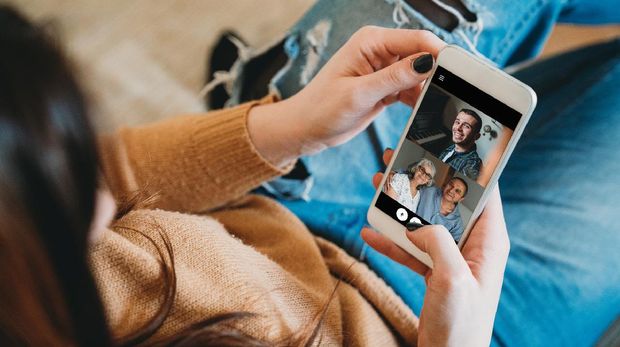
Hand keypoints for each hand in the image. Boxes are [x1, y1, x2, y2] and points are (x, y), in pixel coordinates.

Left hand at [248, 27, 444, 166]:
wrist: (305, 129)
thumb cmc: (321, 108)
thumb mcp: (359, 94)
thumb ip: (394, 78)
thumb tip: (427, 62)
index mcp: (371, 41)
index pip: (416, 39)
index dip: (440, 53)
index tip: (460, 71)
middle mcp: (379, 51)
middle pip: (421, 54)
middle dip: (436, 72)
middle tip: (452, 92)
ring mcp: (382, 69)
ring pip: (419, 74)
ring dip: (427, 88)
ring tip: (435, 105)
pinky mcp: (384, 87)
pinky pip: (410, 88)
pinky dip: (418, 99)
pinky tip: (422, 110)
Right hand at [362, 149, 509, 346]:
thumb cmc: (460, 327)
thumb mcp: (452, 279)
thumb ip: (438, 243)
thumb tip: (419, 225)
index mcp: (488, 242)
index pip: (482, 192)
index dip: (465, 166)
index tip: (444, 143)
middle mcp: (472, 247)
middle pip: (445, 202)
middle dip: (421, 180)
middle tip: (398, 157)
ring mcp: (452, 259)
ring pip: (425, 222)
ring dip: (400, 206)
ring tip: (379, 184)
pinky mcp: (435, 273)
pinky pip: (411, 249)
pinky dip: (391, 240)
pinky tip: (370, 232)